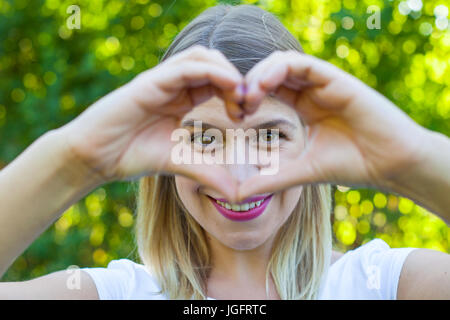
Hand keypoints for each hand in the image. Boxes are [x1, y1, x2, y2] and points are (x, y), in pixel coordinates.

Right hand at [58, 45, 244, 199]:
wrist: (96, 158)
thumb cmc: (132, 156)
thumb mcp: (180, 162)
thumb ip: (208, 172)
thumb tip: (236, 193)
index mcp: (181, 99)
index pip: (216, 81)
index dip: (237, 93)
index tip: (246, 115)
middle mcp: (173, 86)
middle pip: (212, 62)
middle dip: (236, 79)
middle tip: (246, 105)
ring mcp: (161, 81)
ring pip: (201, 56)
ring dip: (226, 71)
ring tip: (239, 95)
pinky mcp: (150, 82)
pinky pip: (186, 67)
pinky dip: (211, 71)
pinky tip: (227, 88)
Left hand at [238, 50, 429, 199]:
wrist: (389, 164)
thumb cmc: (352, 165)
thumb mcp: (301, 172)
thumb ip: (270, 179)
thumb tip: (236, 195)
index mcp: (305, 106)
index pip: (270, 88)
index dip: (248, 96)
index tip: (235, 115)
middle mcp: (313, 91)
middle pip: (272, 72)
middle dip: (249, 84)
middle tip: (237, 105)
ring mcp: (324, 83)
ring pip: (283, 62)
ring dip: (260, 74)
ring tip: (248, 96)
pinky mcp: (336, 79)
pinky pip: (302, 63)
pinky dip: (279, 69)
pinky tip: (264, 86)